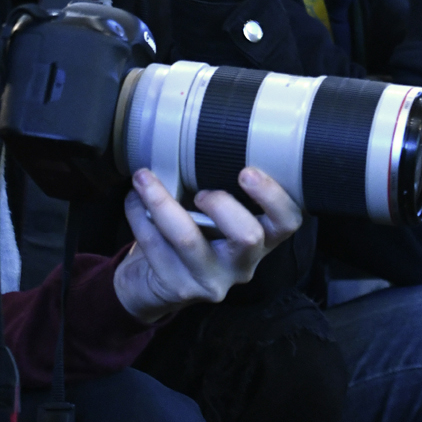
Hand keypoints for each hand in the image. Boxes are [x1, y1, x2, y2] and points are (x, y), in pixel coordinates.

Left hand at [114, 166, 301, 323]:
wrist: (155, 286)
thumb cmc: (193, 238)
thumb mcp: (217, 218)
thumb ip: (223, 189)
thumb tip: (202, 134)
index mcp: (261, 240)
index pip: (287, 222)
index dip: (274, 197)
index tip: (247, 171)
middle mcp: (243, 264)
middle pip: (248, 237)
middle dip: (221, 204)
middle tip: (199, 191)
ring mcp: (211, 280)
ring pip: (190, 240)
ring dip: (162, 201)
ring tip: (143, 178)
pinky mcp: (178, 287)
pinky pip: (155, 246)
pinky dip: (139, 216)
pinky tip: (133, 200)